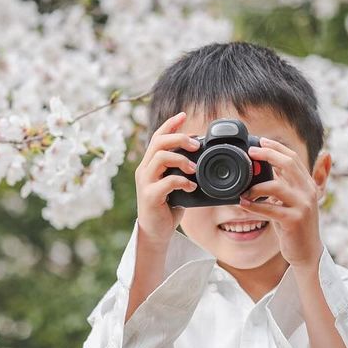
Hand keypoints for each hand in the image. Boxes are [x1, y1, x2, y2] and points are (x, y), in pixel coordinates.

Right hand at [134, 111, 200, 246]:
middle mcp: (145, 170)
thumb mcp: (176, 184)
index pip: (158, 137)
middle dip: (179, 138)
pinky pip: (166, 182)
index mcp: (151, 164)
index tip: (183, 115)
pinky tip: (191, 187)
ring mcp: (146, 182)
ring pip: (160, 158)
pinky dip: (182, 181)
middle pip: (158, 142)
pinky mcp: (150, 196)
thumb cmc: (167, 207)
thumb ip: (182, 170)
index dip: (170, 124)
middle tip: (196, 144)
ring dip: (181, 159)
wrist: (156, 232)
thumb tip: (202, 158)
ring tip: (195, 168)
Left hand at [238, 136, 323, 270]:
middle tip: (250, 153)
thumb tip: (275, 165)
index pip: (293, 158)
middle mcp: (308, 192)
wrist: (308, 252)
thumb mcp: (297, 200)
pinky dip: (254, 206)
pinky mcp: (294, 221)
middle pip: (288, 164)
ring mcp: (303, 206)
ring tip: (244, 190)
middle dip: (267, 155)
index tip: (260, 141)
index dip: (276, 147)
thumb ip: (289, 182)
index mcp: (308, 184)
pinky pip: (270, 209)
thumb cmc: (296, 225)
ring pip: (277, 186)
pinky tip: (243, 203)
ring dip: (256, 186)